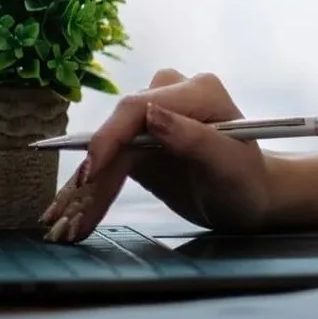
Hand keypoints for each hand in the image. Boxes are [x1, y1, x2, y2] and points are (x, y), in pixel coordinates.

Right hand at [40, 69, 276, 242]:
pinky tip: (76, 216)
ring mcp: (154, 119)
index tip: (93, 174)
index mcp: (199, 92)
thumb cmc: (248, 181)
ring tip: (67, 226)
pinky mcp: (140, 143)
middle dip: (93, 174)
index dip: (111, 137)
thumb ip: (195, 138)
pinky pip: (110, 166)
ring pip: (109, 152)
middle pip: (118, 130)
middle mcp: (172, 97)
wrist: (250, 198)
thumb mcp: (229, 165)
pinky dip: (94, 192)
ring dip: (87, 190)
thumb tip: (153, 115)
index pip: (140, 106)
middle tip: (69, 215)